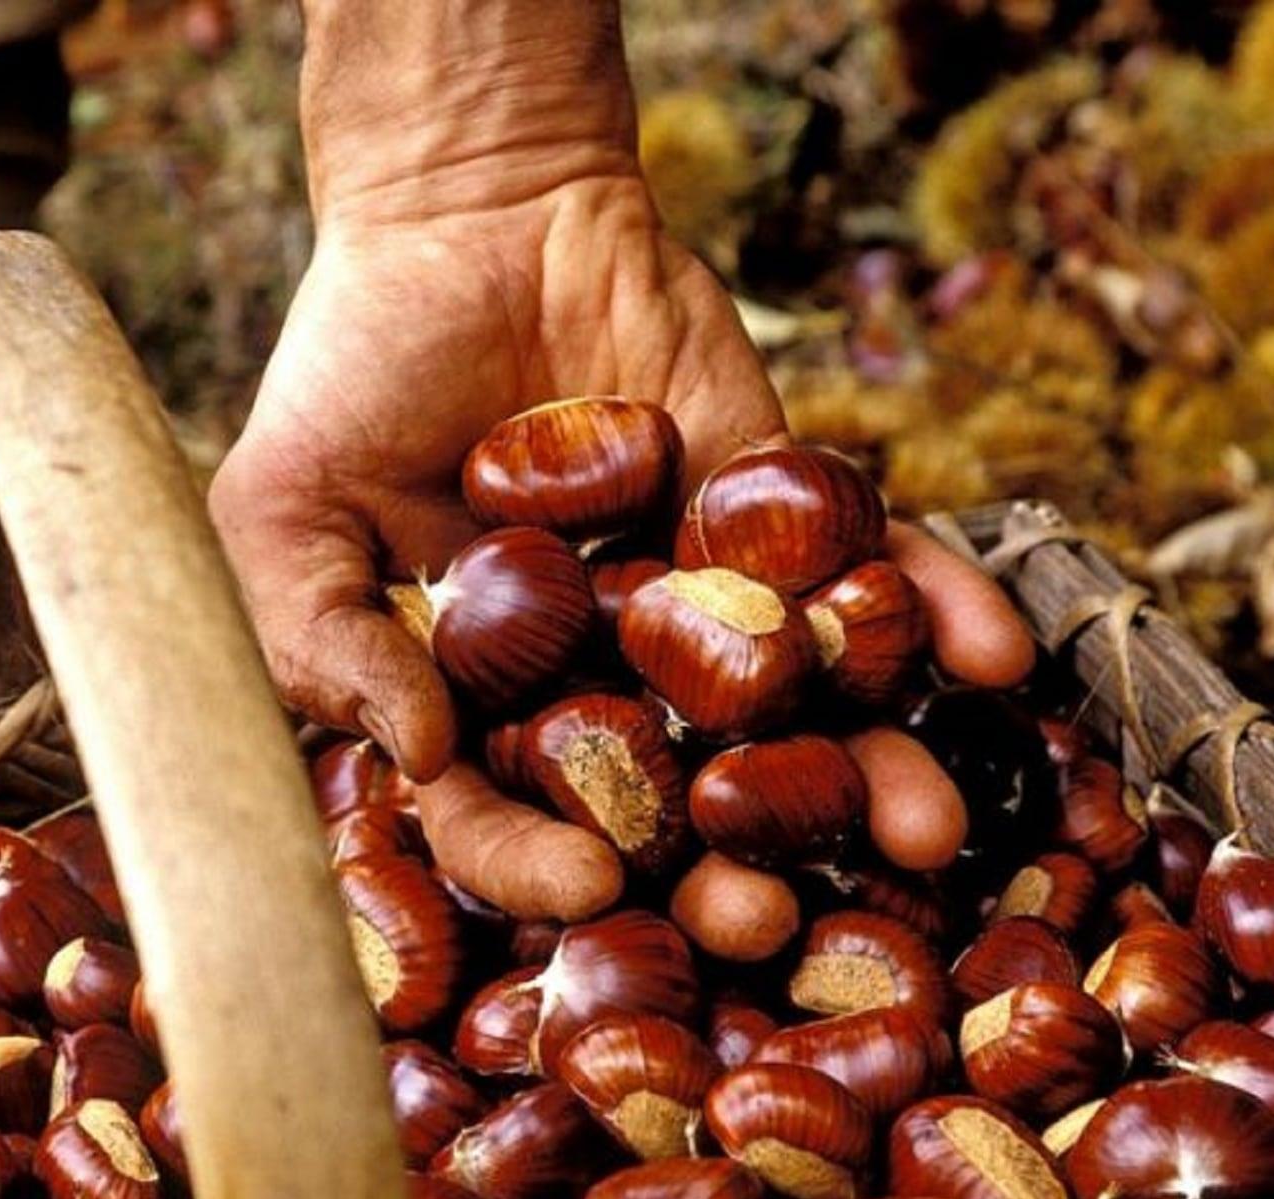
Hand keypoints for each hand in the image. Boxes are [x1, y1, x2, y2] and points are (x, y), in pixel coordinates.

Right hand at [210, 6, 1032, 919]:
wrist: (472, 208)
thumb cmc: (353, 369)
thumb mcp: (280, 510)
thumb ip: (318, 641)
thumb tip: (418, 762)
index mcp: (479, 702)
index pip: (507, 818)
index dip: (539, 862)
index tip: (590, 885)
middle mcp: (601, 674)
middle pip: (673, 799)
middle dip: (727, 865)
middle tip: (767, 916)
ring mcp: (704, 601)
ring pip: (792, 712)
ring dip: (866, 773)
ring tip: (922, 827)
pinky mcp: (786, 514)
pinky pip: (873, 570)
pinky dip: (937, 608)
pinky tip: (994, 657)